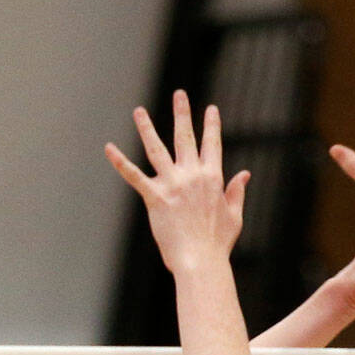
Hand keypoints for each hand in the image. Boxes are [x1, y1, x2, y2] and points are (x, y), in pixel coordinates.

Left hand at [106, 90, 249, 275]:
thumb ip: (236, 192)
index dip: (211, 125)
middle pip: (185, 137)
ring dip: (147, 128)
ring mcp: (172, 184)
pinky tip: (109, 148)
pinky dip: (120, 162)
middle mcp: (192, 175)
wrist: (201, 261)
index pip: (212, 144)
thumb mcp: (234, 216)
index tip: (210, 109)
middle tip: (180, 94)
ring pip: (157, 149)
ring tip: (139, 111)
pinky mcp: (155, 197)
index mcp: (213, 178)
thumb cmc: (218, 243)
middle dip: (183, 113)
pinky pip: (134, 176)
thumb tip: (245, 174)